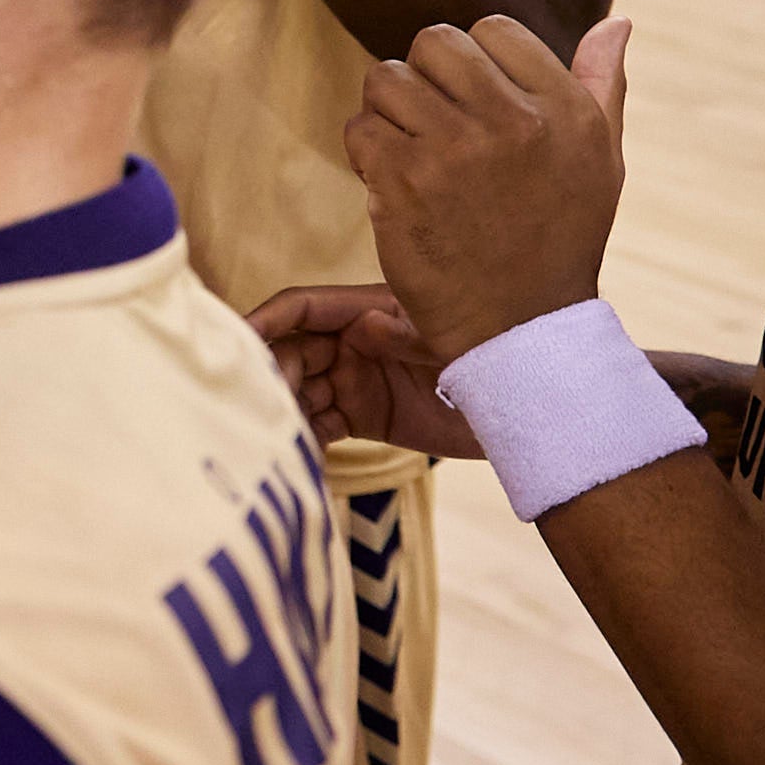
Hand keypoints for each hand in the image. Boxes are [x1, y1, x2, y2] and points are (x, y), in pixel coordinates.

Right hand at [247, 285, 479, 458]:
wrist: (527, 415)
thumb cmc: (496, 361)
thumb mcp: (454, 344)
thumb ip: (407, 334)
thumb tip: (359, 327)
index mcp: (370, 309)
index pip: (303, 307)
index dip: (266, 319)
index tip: (237, 339)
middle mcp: (353, 341)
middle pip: (292, 352)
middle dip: (272, 375)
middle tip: (262, 407)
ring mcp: (355, 379)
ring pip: (300, 390)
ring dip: (283, 410)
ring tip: (269, 435)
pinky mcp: (361, 415)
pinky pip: (320, 424)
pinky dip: (305, 439)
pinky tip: (295, 456)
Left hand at [341, 13, 631, 362]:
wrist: (519, 327)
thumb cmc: (560, 238)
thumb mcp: (601, 161)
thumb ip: (602, 85)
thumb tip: (617, 21)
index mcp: (564, 109)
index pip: (493, 27)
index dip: (473, 60)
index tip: (474, 103)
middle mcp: (514, 122)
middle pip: (433, 41)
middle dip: (423, 77)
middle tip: (431, 121)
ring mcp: (455, 150)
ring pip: (385, 78)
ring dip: (386, 110)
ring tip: (410, 148)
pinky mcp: (403, 182)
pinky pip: (360, 127)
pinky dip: (365, 150)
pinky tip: (391, 180)